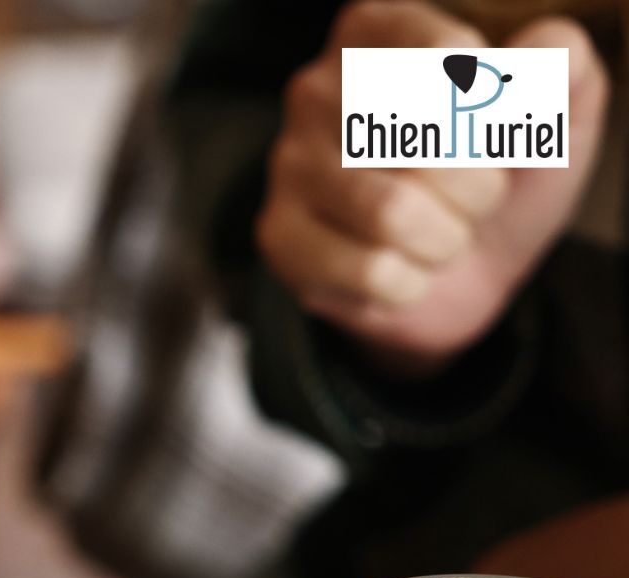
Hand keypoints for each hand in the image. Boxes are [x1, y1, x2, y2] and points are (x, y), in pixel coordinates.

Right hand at [255, 1, 608, 375]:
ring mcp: (289, 162)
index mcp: (379, 31)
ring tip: (440, 236)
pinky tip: (400, 268)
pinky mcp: (278, 234)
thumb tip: (550, 44)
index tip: (501, 138)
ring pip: (393, 211)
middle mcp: (319, 87)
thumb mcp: (551, 122)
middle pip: (424, 137)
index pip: (450, 55)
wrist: (463, 271)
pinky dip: (409, 284)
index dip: (497, 115)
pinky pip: (368, 268)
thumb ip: (562, 73)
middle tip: (474, 198)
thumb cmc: (498, 179)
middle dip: (479, 188)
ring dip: (446, 241)